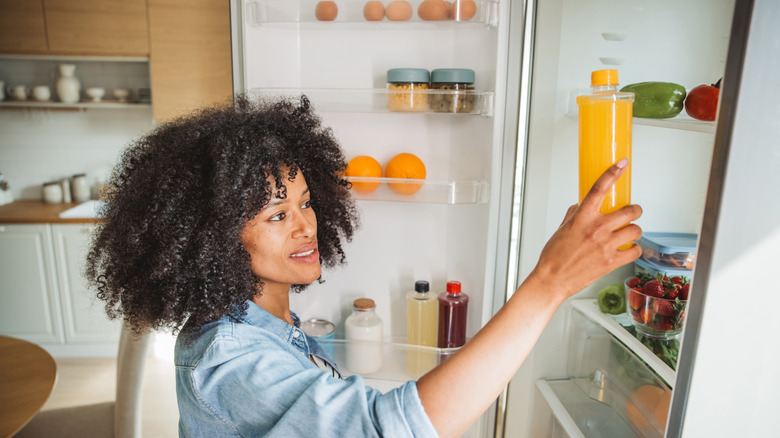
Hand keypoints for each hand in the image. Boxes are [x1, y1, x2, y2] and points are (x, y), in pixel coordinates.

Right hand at [531, 158, 642, 297]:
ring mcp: (606, 246)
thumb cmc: (553, 256)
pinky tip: (628, 249)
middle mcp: (596, 229)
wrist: (552, 280)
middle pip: (629, 211)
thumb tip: (582, 205)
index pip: (599, 188)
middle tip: (633, 212)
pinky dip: (635, 249)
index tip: (622, 164)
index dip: (612, 173)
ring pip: (636, 230)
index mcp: (582, 218)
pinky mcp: (612, 262)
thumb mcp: (561, 229)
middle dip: (635, 210)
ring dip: (635, 231)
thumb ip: (575, 214)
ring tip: (629, 234)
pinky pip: (636, 250)